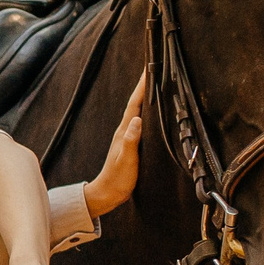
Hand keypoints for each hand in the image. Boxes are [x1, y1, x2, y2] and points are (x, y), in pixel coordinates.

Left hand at [84, 72, 148, 218]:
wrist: (108, 193)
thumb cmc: (118, 179)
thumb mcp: (127, 160)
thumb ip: (131, 140)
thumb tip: (136, 120)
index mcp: (124, 131)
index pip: (134, 104)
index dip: (141, 87)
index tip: (148, 71)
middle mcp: (124, 130)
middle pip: (136, 103)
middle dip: (144, 87)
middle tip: (154, 70)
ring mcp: (127, 136)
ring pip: (138, 111)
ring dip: (145, 98)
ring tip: (155, 85)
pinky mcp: (131, 143)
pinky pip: (140, 122)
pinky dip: (146, 113)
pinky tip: (152, 112)